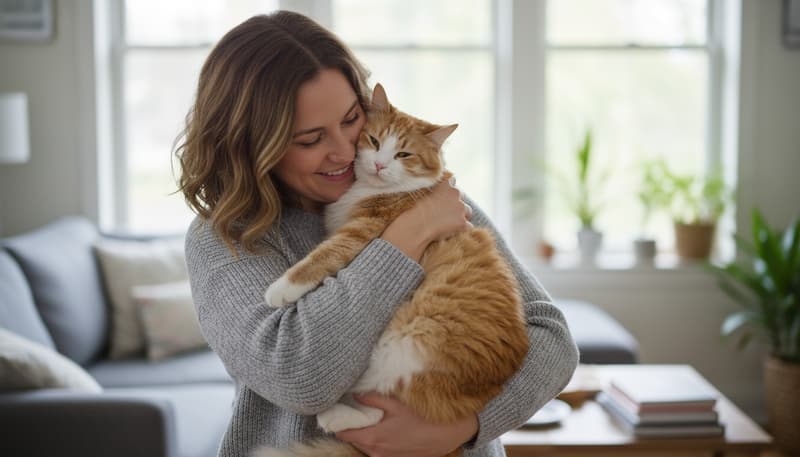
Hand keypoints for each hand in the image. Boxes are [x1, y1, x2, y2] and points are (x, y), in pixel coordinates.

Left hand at [335, 393, 477, 456]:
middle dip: (350, 427)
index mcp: (373, 438)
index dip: (337, 423)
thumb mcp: (396, 404)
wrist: (446, 435)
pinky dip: (375, 441)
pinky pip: (377, 451)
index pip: (343, 433)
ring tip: (368, 419)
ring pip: (365, 446)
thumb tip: (355, 394)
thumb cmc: (422, 418)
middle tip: (352, 412)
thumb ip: (373, 399)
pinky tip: (383, 429)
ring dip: (364, 434)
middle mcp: (376, 452)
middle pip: (353, 440)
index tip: (335, 412)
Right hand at [413, 176, 473, 241]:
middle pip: (463, 198)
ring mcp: (461, 209)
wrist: (419, 224)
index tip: (446, 197)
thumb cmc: (419, 211)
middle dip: (457, 204)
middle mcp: (457, 194)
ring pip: (468, 211)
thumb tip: (440, 196)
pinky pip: (468, 226)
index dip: (449, 191)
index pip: (453, 182)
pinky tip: (453, 231)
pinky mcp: (463, 222)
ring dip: (462, 215)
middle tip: (447, 212)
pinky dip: (462, 228)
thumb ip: (437, 192)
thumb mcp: (426, 196)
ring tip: (451, 222)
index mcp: (447, 186)